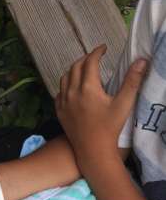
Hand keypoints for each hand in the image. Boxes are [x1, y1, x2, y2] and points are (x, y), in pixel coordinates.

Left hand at [55, 44, 147, 159]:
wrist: (92, 151)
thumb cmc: (109, 129)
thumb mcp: (124, 104)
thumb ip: (132, 80)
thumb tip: (141, 61)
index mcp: (88, 88)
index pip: (90, 62)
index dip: (97, 52)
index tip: (104, 48)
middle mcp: (72, 93)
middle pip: (75, 67)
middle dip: (85, 59)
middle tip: (95, 57)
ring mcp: (64, 103)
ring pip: (64, 78)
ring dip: (73, 70)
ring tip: (83, 69)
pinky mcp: (59, 112)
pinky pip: (59, 93)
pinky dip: (65, 85)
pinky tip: (73, 88)